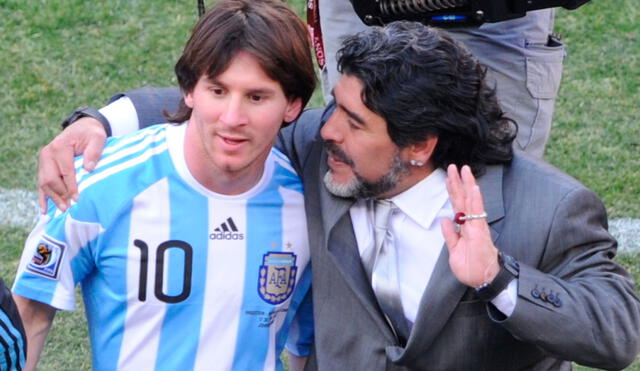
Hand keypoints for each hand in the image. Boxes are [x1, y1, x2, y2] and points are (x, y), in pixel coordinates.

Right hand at [38, 117, 106, 212]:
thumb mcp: (97, 138)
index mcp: (60, 147)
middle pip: (50, 179)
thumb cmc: (91, 134)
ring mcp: (44, 161)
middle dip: (60, 194)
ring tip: (62, 210)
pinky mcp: (44, 166)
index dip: (71, 186)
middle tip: (69, 207)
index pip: (65, 171)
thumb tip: (88, 169)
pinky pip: (41, 183)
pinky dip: (43, 197)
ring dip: (53, 198)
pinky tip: (44, 210)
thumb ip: (94, 151)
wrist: (82, 128)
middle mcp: (48, 154)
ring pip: (44, 183)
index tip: (77, 199)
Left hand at [441, 164, 498, 287]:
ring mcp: (476, 226)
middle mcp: (470, 223)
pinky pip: (477, 213)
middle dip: (458, 182)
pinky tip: (474, 188)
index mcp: (464, 227)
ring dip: (467, 185)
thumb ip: (450, 235)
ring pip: (470, 202)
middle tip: (455, 166)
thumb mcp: (453, 251)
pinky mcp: (480, 232)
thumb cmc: (471, 266)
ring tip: (465, 170)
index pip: (457, 205)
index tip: (449, 176)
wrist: (483, 280)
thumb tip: (445, 219)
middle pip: (463, 199)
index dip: (453, 190)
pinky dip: (476, 200)